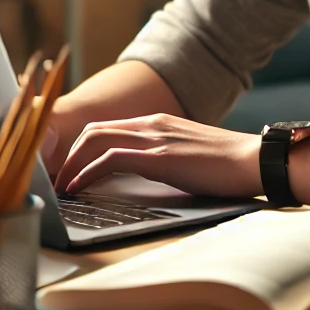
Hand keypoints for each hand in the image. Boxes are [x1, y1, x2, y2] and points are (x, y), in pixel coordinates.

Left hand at [53, 113, 262, 198]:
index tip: (65, 170)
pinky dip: (87, 172)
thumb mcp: (186, 155)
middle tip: (55, 180)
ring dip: (70, 164)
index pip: (106, 127)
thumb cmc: (226, 165)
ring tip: (60, 187)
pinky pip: (110, 158)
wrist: (253, 160)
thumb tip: (138, 176)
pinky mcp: (159, 156)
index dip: (78, 147)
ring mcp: (154, 137)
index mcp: (157, 122)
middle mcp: (151, 124)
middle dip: (66, 154)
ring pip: (94, 139)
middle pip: (93, 130)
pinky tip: (79, 187)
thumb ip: (162, 156)